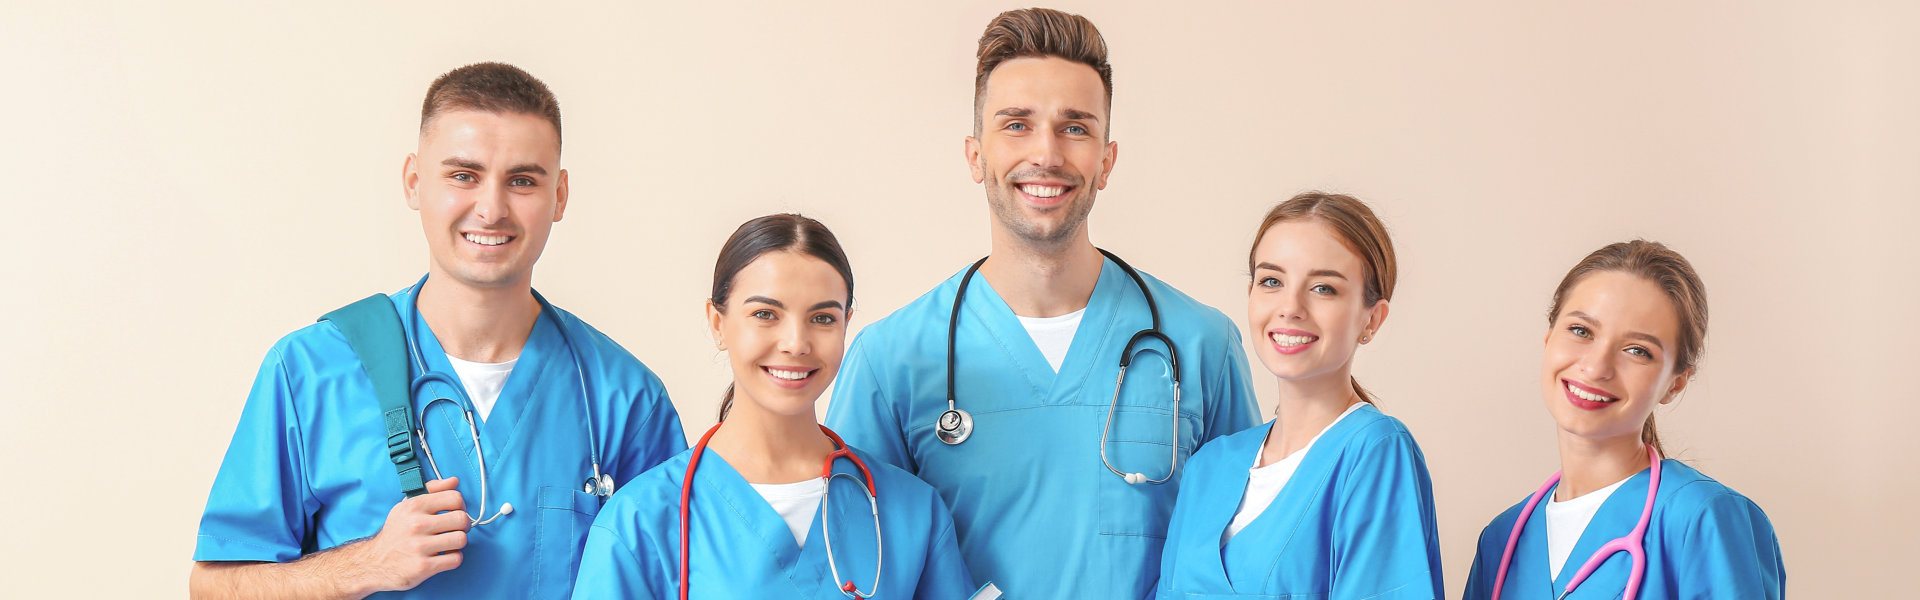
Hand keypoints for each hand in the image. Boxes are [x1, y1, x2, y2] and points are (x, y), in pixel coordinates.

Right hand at [349, 477, 470, 593]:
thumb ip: (432, 490)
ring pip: (461, 539)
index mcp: (414, 506)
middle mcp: (416, 524)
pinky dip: (453, 559)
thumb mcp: (407, 506)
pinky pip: (456, 559)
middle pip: (461, 519)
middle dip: (463, 526)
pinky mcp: (423, 567)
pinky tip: (443, 557)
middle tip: (454, 530)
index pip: (454, 498)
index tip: (455, 512)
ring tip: (447, 544)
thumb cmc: (396, 532)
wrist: (373, 562)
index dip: (460, 506)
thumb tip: (454, 481)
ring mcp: (419, 546)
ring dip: (457, 543)